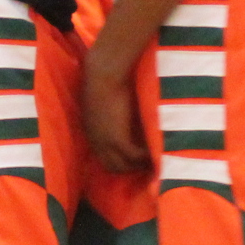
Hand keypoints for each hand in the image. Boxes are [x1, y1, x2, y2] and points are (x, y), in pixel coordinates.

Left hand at [82, 54, 148, 175]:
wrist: (103, 75)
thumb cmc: (102, 80)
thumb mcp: (100, 101)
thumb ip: (105, 112)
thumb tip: (117, 114)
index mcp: (89, 131)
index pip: (102, 156)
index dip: (117, 160)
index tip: (130, 160)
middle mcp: (95, 141)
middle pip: (111, 167)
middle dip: (127, 169)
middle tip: (144, 166)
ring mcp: (106, 143)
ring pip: (123, 166)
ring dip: (138, 166)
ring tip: (152, 162)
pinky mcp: (118, 140)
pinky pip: (134, 157)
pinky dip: (145, 158)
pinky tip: (155, 154)